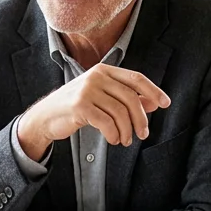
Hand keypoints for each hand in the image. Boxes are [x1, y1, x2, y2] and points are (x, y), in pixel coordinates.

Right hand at [18, 64, 169, 157]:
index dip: (153, 91)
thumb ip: (125, 98)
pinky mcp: (80, 106)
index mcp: (103, 70)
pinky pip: (107, 122)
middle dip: (141, 119)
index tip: (165, 104)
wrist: (45, 117)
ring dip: (127, 130)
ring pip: (120, 112)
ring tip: (124, 140)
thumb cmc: (76, 108)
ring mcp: (87, 90)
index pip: (136, 78)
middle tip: (143, 134)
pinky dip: (114, 134)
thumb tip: (153, 103)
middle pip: (131, 97)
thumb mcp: (102, 99)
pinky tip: (113, 140)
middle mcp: (96, 76)